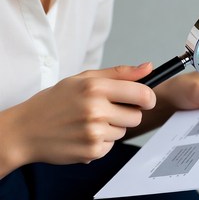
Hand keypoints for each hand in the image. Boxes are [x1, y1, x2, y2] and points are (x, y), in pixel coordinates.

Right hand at [1, 63, 154, 174]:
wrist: (27, 129)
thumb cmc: (56, 100)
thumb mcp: (85, 78)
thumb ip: (120, 73)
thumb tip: (148, 67)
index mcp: (96, 87)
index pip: (142, 94)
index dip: (148, 97)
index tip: (146, 99)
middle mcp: (96, 110)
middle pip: (136, 116)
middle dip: (128, 112)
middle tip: (109, 109)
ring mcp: (93, 133)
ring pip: (124, 131)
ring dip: (113, 127)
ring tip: (91, 121)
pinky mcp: (91, 152)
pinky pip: (111, 146)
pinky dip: (103, 141)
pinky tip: (85, 133)